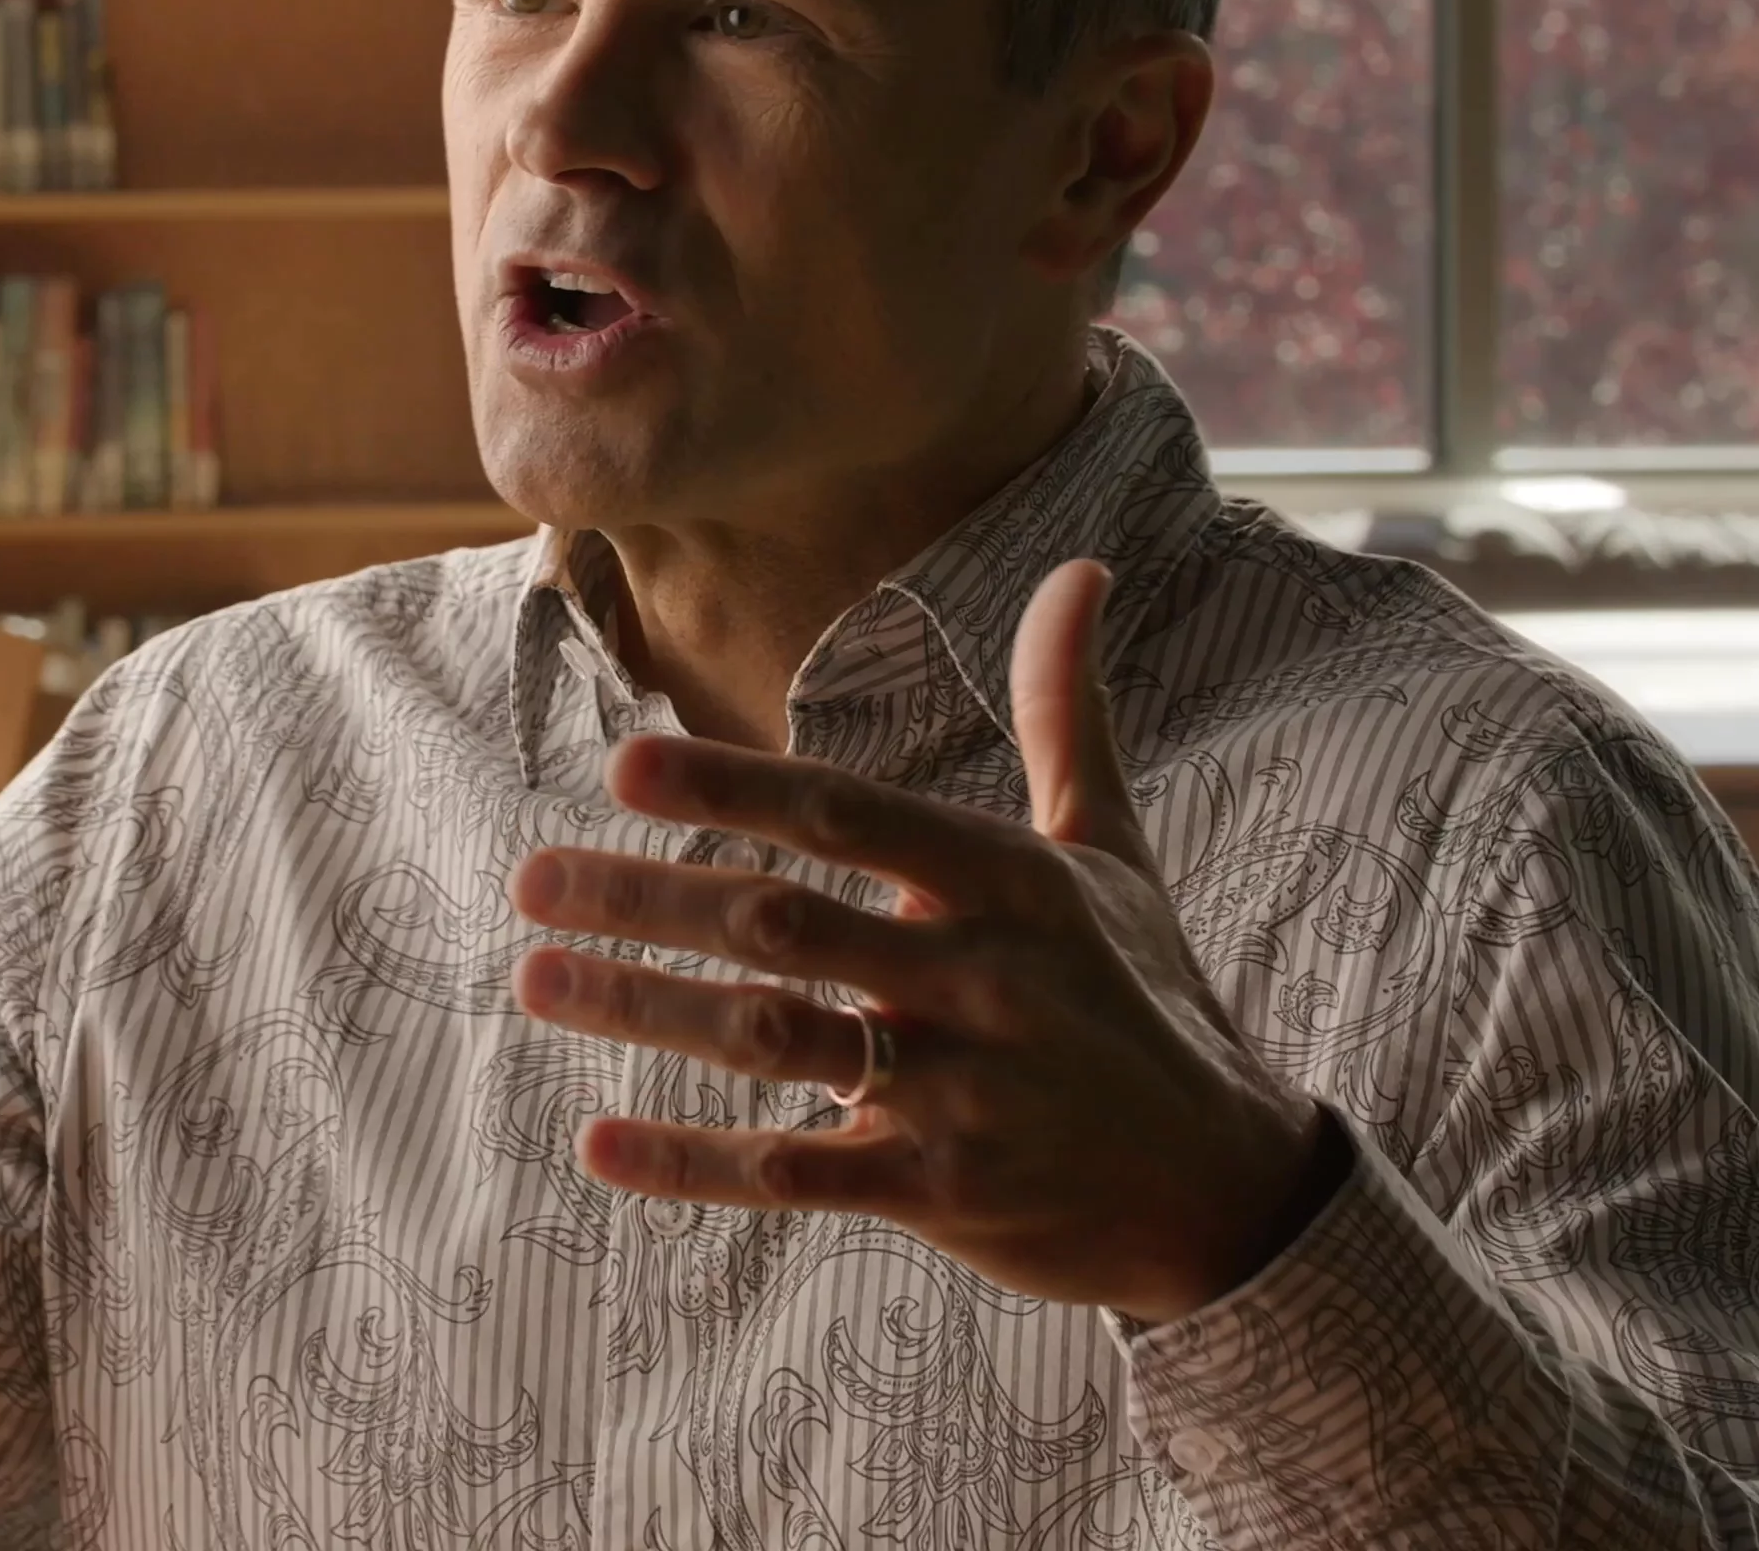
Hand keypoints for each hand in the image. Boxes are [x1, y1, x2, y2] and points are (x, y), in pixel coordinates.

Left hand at [506, 560, 1342, 1324]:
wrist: (1226, 1188)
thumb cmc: (1144, 1000)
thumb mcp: (1115, 852)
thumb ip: (1068, 714)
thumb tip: (1083, 568)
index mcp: (1010, 881)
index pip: (848, 818)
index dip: (734, 791)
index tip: (623, 769)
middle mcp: (980, 975)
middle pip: (784, 924)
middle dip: (648, 900)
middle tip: (531, 882)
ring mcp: (962, 1089)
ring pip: (773, 1040)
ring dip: (645, 1008)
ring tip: (539, 980)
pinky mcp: (943, 1191)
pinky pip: (796, 1171)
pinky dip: (694, 1161)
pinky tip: (599, 1144)